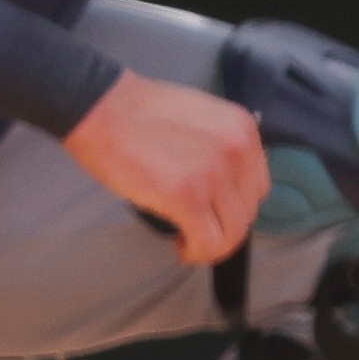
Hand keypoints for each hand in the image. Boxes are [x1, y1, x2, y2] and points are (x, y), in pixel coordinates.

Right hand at [62, 72, 266, 265]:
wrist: (101, 107)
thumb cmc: (137, 114)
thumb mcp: (200, 120)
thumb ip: (219, 149)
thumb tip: (221, 187)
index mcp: (242, 129)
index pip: (257, 185)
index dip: (234, 206)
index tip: (214, 213)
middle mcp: (238, 150)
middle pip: (248, 210)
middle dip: (224, 227)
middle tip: (198, 232)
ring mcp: (215, 173)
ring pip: (233, 231)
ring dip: (212, 244)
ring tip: (188, 241)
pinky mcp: (188, 196)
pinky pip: (209, 241)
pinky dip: (198, 252)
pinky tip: (183, 247)